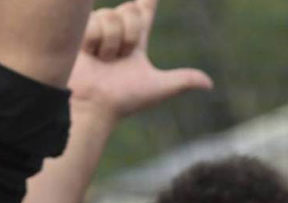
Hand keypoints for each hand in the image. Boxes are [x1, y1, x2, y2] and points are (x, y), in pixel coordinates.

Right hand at [68, 0, 211, 122]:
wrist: (94, 106)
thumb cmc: (122, 101)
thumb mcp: (157, 88)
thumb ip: (183, 80)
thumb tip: (209, 84)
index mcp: (136, 42)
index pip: (144, 11)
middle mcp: (117, 34)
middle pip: (130, 8)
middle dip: (131, 30)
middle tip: (122, 56)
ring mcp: (97, 34)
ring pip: (111, 15)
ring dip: (112, 41)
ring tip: (104, 60)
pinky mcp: (78, 35)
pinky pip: (94, 22)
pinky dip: (95, 41)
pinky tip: (89, 56)